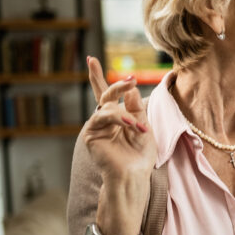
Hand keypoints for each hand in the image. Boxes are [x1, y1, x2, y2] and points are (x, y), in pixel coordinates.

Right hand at [84, 56, 156, 184]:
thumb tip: (130, 88)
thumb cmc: (140, 155)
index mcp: (117, 117)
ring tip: (139, 128)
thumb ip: (136, 108)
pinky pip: (104, 117)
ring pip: (108, 106)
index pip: (107, 94)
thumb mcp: (144, 126)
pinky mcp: (90, 134)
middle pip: (105, 94)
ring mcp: (96, 126)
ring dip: (126, 114)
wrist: (134, 176)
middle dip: (118, 85)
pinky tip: (133, 127)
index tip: (90, 59)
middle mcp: (104, 120)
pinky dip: (121, 120)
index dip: (98, 77)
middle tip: (131, 80)